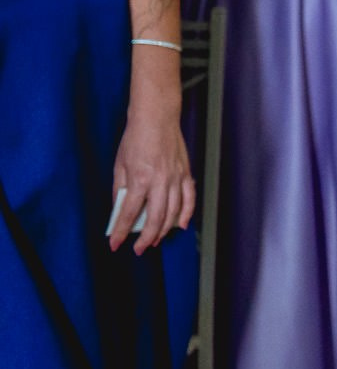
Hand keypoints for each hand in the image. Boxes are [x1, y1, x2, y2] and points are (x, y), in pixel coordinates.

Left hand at [109, 63, 195, 253]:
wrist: (157, 118)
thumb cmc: (136, 138)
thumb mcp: (120, 165)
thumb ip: (120, 189)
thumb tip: (119, 210)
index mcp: (140, 179)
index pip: (129, 212)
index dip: (121, 231)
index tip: (115, 244)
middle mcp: (160, 181)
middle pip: (156, 218)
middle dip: (146, 237)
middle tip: (139, 249)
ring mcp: (176, 178)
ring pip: (174, 212)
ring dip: (165, 230)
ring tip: (155, 240)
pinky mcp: (186, 173)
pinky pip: (189, 198)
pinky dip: (187, 213)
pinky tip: (182, 224)